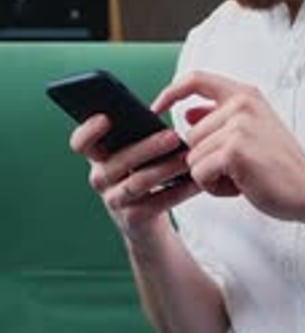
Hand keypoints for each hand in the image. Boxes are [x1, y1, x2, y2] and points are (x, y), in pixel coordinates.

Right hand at [69, 114, 199, 242]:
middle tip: (173, 136)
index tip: (105, 118)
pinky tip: (195, 181)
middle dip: (147, 147)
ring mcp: (113, 200)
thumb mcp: (136, 153)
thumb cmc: (144, 173)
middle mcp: (100, 178)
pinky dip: (178, 192)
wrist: (148, 222)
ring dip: (166, 169)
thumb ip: (139, 133)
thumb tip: (159, 110)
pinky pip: (155, 204)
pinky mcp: (132, 219)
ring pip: (138, 182)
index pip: (81, 143)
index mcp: (99, 155)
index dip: (88, 131)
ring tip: (187, 158)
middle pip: (117, 161)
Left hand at [152, 71, 304, 224]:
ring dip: (210, 175)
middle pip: (190, 132)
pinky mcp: (234, 151)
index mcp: (245, 94)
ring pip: (193, 155)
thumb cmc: (279, 163)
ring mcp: (238, 126)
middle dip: (204, 158)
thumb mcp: (251, 129)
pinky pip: (200, 172)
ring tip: (240, 176)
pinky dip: (214, 187)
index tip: (155, 107)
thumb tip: (185, 113)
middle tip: (236, 168)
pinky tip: (240, 186)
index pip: (197, 79)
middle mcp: (242, 103)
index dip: (171, 92)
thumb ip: (218, 118)